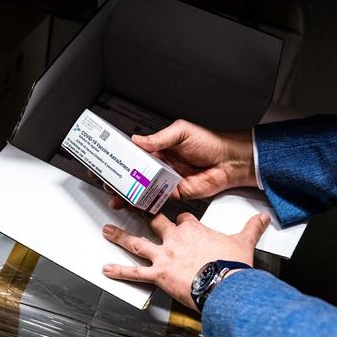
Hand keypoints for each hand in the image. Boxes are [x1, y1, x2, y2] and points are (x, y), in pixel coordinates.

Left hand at [102, 212, 269, 308]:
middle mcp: (175, 239)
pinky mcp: (158, 274)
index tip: (180, 220)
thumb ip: (252, 228)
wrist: (225, 283)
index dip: (181, 219)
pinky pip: (135, 273)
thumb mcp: (244, 242)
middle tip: (130, 206)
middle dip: (142, 214)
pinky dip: (120, 271)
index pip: (183, 218)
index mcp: (193, 230)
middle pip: (155, 221)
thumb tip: (263, 218)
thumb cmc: (232, 265)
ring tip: (106, 230)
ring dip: (120, 236)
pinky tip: (106, 269)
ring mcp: (164, 256)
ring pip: (137, 242)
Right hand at [109, 120, 256, 208]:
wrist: (230, 161)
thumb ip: (159, 138)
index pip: (135, 155)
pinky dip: (145, 203)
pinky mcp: (175, 194)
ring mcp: (167, 181)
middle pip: (134, 175)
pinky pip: (157, 199)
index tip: (106, 162)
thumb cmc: (210, 142)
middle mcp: (161, 166)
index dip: (120, 159)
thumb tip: (138, 140)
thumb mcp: (181, 132)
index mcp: (160, 149)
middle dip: (119, 180)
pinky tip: (135, 204)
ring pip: (142, 189)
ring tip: (115, 198)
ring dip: (128, 194)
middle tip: (106, 183)